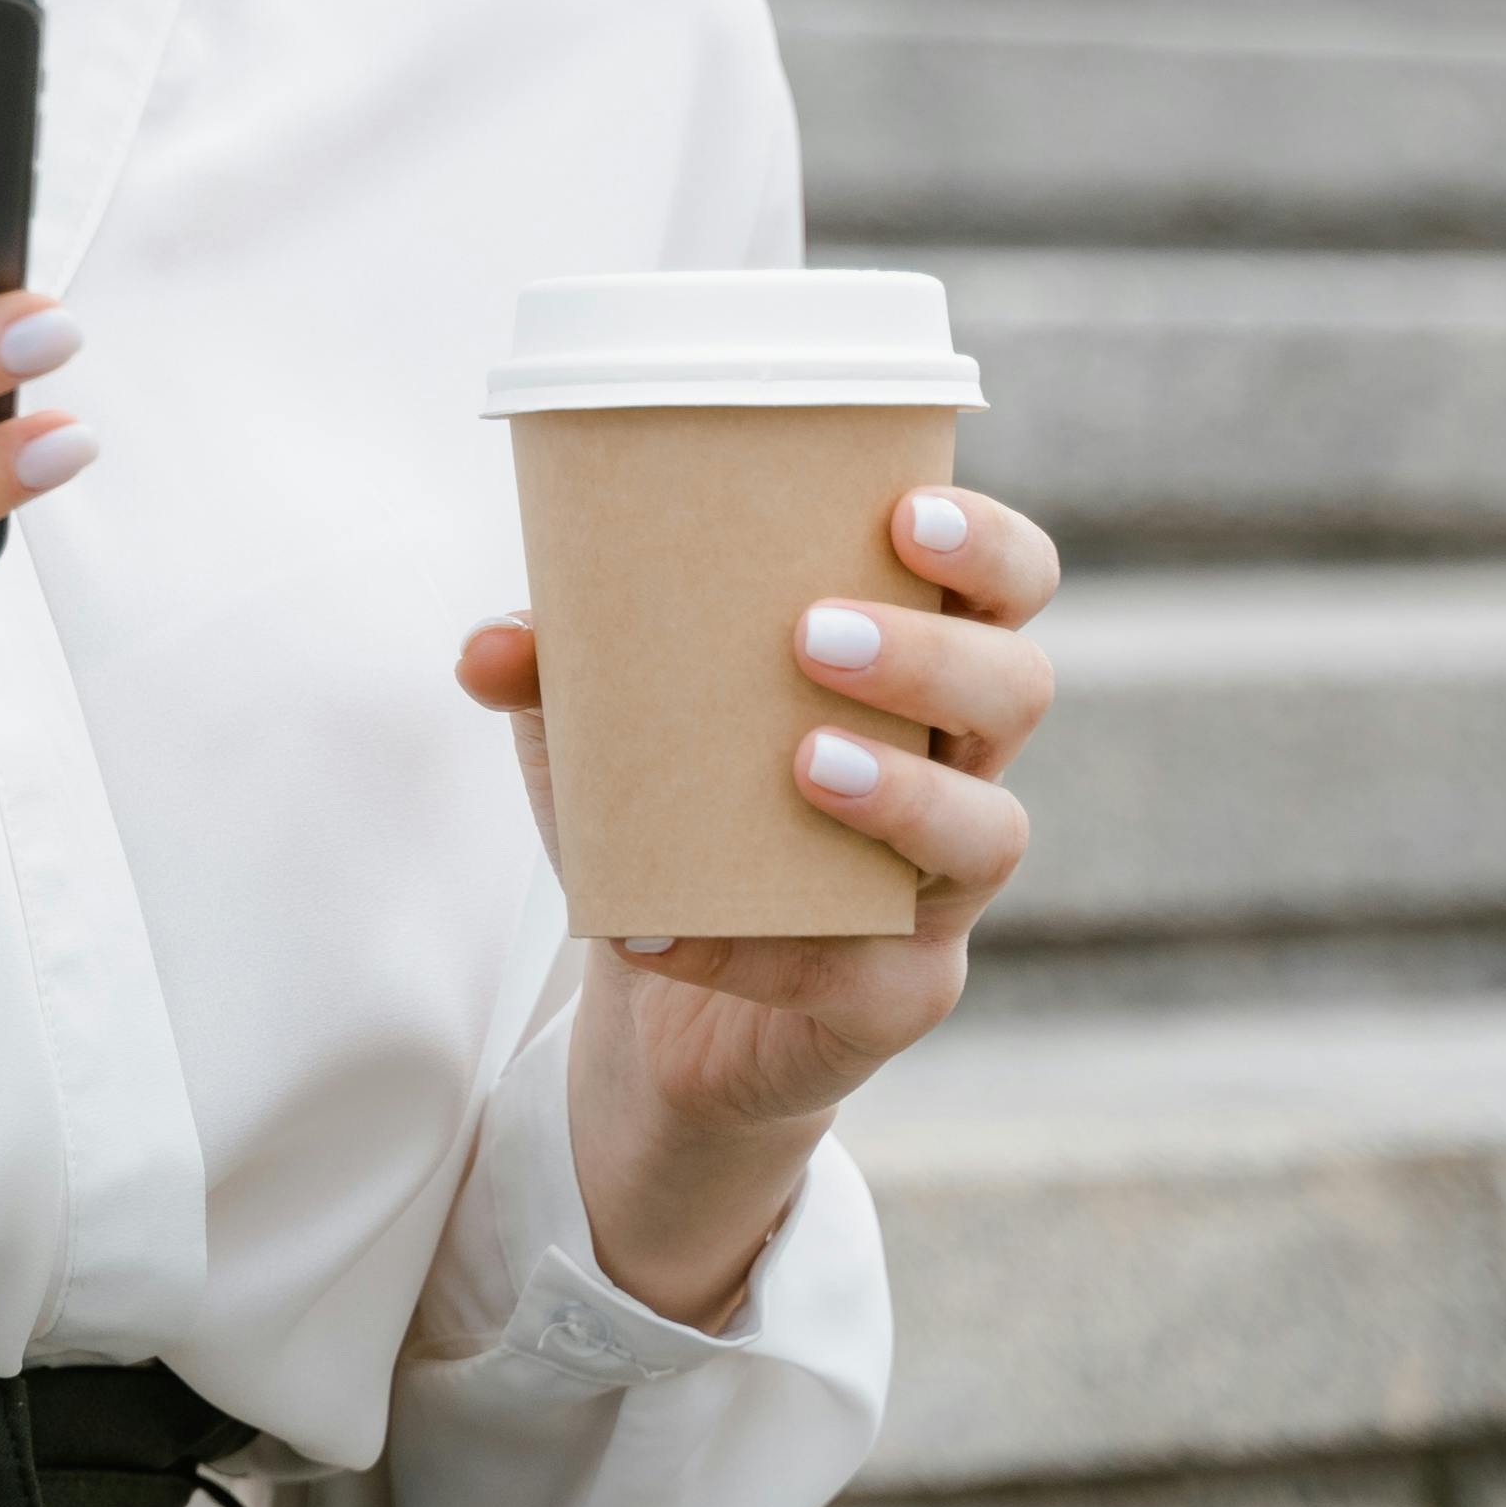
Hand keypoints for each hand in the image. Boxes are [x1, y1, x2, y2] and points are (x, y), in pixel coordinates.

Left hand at [450, 483, 1059, 1329]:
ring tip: (803, 763)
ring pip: (991, 831)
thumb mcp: (596, 725)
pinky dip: (756, 950)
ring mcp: (938, 888)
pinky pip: (867, 976)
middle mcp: (956, 766)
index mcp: (910, 671)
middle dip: (931, 654)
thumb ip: (547, 669)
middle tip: (812, 634)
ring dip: (904, 791)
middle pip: (1019, 687)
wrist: (650, 980)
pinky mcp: (895, 995)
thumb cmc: (661, 806)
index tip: (904, 512)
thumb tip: (486, 646)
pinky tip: (663, 930)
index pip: (1004, 585)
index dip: (987, 544)